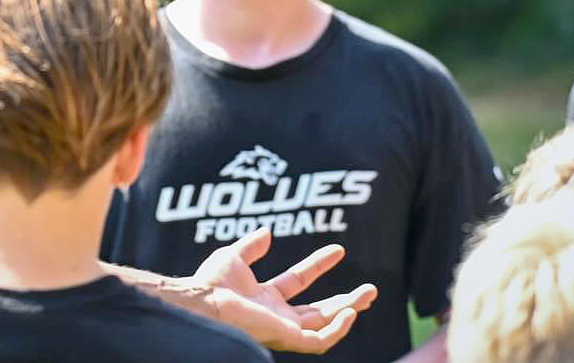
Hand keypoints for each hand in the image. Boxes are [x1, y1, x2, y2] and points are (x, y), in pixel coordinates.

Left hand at [190, 227, 376, 353]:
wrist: (203, 301)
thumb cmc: (210, 282)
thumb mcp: (234, 256)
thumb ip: (252, 246)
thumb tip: (267, 232)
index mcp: (265, 298)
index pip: (299, 282)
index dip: (318, 265)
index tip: (338, 249)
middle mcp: (277, 316)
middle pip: (318, 310)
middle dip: (345, 300)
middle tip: (370, 288)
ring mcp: (283, 329)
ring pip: (325, 326)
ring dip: (348, 311)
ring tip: (369, 295)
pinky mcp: (287, 338)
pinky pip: (319, 341)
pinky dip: (337, 329)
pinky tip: (350, 312)